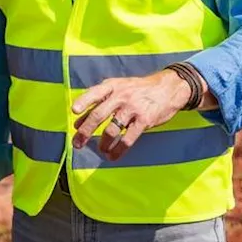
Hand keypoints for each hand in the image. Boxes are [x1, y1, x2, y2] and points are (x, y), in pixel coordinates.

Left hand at [70, 70, 192, 160]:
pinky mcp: (144, 121)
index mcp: (112, 86)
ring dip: (103, 144)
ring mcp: (133, 109)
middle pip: (98, 115)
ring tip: (101, 150)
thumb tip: (77, 123)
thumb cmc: (138, 89)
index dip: (83, 102)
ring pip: (111, 130)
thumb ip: (98, 103)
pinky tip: (113, 156)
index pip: (94, 93)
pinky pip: (127, 140)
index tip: (74, 111)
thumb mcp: (118, 88)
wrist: (168, 88)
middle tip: (77, 144)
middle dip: (85, 132)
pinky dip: (118, 150)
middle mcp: (121, 96)